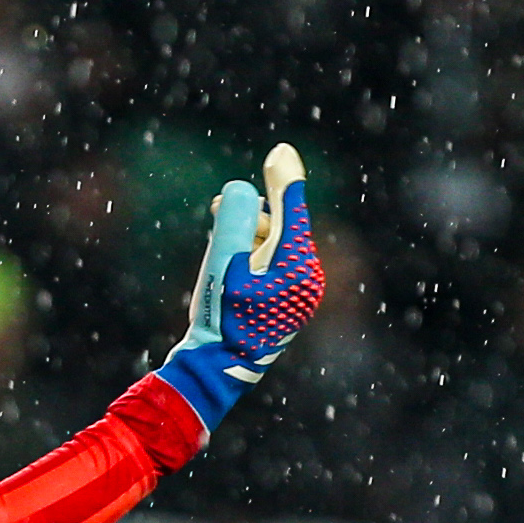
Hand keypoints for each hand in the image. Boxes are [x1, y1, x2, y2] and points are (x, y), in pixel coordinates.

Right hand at [156, 144, 324, 434]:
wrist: (217, 370)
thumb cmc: (219, 317)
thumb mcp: (222, 263)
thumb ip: (234, 218)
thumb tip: (242, 183)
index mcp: (298, 267)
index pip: (291, 212)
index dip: (283, 180)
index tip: (280, 152)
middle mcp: (308, 279)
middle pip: (282, 228)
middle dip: (251, 217)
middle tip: (216, 210)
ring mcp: (302, 295)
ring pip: (277, 247)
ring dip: (249, 238)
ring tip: (219, 246)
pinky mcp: (290, 305)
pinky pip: (276, 266)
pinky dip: (254, 257)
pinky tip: (231, 267)